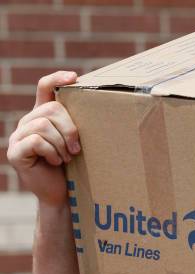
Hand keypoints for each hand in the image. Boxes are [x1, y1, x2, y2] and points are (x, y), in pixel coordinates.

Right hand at [7, 71, 79, 207]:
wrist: (61, 193)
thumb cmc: (73, 167)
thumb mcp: (76, 142)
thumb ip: (76, 124)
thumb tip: (97, 106)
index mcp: (43, 115)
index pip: (45, 87)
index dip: (57, 78)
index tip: (75, 77)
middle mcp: (28, 121)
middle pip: (51, 108)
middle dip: (70, 129)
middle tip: (76, 149)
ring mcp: (18, 136)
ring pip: (44, 126)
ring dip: (61, 144)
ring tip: (66, 158)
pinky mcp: (15, 152)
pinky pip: (36, 141)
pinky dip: (51, 152)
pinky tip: (55, 162)